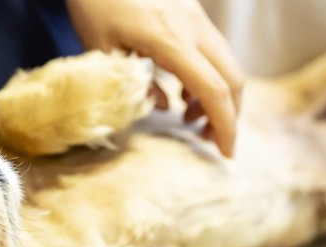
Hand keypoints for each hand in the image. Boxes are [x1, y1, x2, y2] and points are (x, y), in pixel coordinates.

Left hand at [65, 0, 243, 156]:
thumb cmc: (94, 4)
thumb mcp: (103, 51)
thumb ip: (133, 85)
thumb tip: (161, 108)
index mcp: (171, 39)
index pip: (213, 89)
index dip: (224, 124)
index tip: (225, 153)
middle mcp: (193, 26)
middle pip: (232, 77)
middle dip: (228, 115)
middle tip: (210, 142)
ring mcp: (195, 17)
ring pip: (225, 63)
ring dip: (217, 97)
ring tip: (190, 121)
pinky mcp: (190, 13)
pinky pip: (211, 51)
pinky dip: (206, 77)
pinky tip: (182, 95)